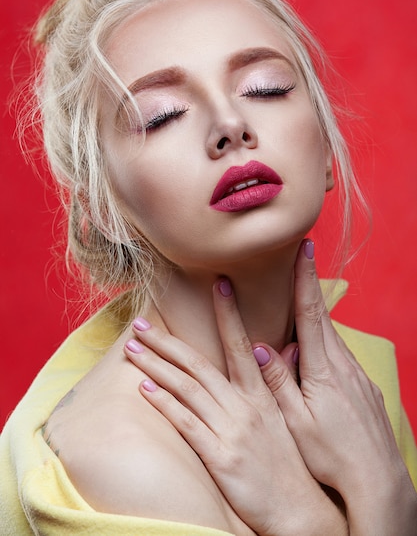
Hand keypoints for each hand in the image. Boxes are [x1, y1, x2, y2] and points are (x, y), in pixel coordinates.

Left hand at [124, 287, 346, 535]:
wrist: (300, 510)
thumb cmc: (292, 462)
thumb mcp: (292, 417)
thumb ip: (279, 381)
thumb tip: (273, 348)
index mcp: (262, 394)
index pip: (240, 344)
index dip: (228, 312)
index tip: (217, 284)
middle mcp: (244, 406)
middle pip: (198, 364)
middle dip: (166, 341)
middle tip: (141, 322)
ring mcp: (230, 430)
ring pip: (186, 388)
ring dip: (156, 365)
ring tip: (132, 348)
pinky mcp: (219, 456)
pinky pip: (185, 423)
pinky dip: (164, 402)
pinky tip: (144, 387)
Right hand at [253, 239, 416, 535]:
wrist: (378, 482)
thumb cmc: (330, 455)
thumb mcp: (295, 421)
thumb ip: (277, 380)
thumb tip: (260, 345)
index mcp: (322, 369)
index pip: (311, 312)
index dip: (306, 278)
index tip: (305, 248)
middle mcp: (344, 365)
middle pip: (323, 317)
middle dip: (310, 286)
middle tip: (301, 260)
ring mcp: (358, 376)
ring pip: (333, 338)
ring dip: (317, 318)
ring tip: (302, 305)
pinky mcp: (365, 388)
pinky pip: (343, 357)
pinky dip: (329, 345)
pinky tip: (320, 358)